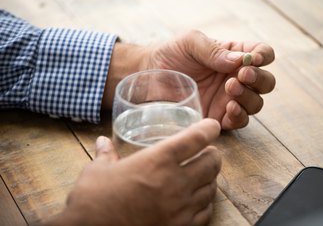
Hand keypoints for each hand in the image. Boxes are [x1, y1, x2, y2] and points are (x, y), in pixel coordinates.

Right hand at [45, 119, 221, 225]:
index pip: (196, 138)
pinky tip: (198, 200)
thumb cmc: (93, 199)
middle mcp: (175, 182)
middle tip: (208, 152)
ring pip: (212, 187)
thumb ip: (106, 153)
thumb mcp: (97, 170)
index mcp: (158, 160)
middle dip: (213, 154)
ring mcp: (180, 207)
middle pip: (211, 162)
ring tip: (203, 174)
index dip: (209, 129)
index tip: (212, 126)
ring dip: (210, 178)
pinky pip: (205, 212)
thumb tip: (103, 142)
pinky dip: (206, 202)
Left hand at [146, 30, 275, 129]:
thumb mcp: (190, 42)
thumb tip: (240, 61)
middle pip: (265, 82)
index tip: (254, 59)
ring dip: (248, 97)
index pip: (262, 54)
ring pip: (256, 103)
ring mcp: (228, 99)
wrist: (148, 76)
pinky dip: (240, 116)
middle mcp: (236, 77)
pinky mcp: (218, 117)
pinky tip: (229, 108)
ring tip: (229, 88)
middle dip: (259, 79)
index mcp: (234, 55)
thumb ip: (214, 50)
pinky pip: (240, 121)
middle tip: (242, 75)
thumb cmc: (171, 54)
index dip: (264, 56)